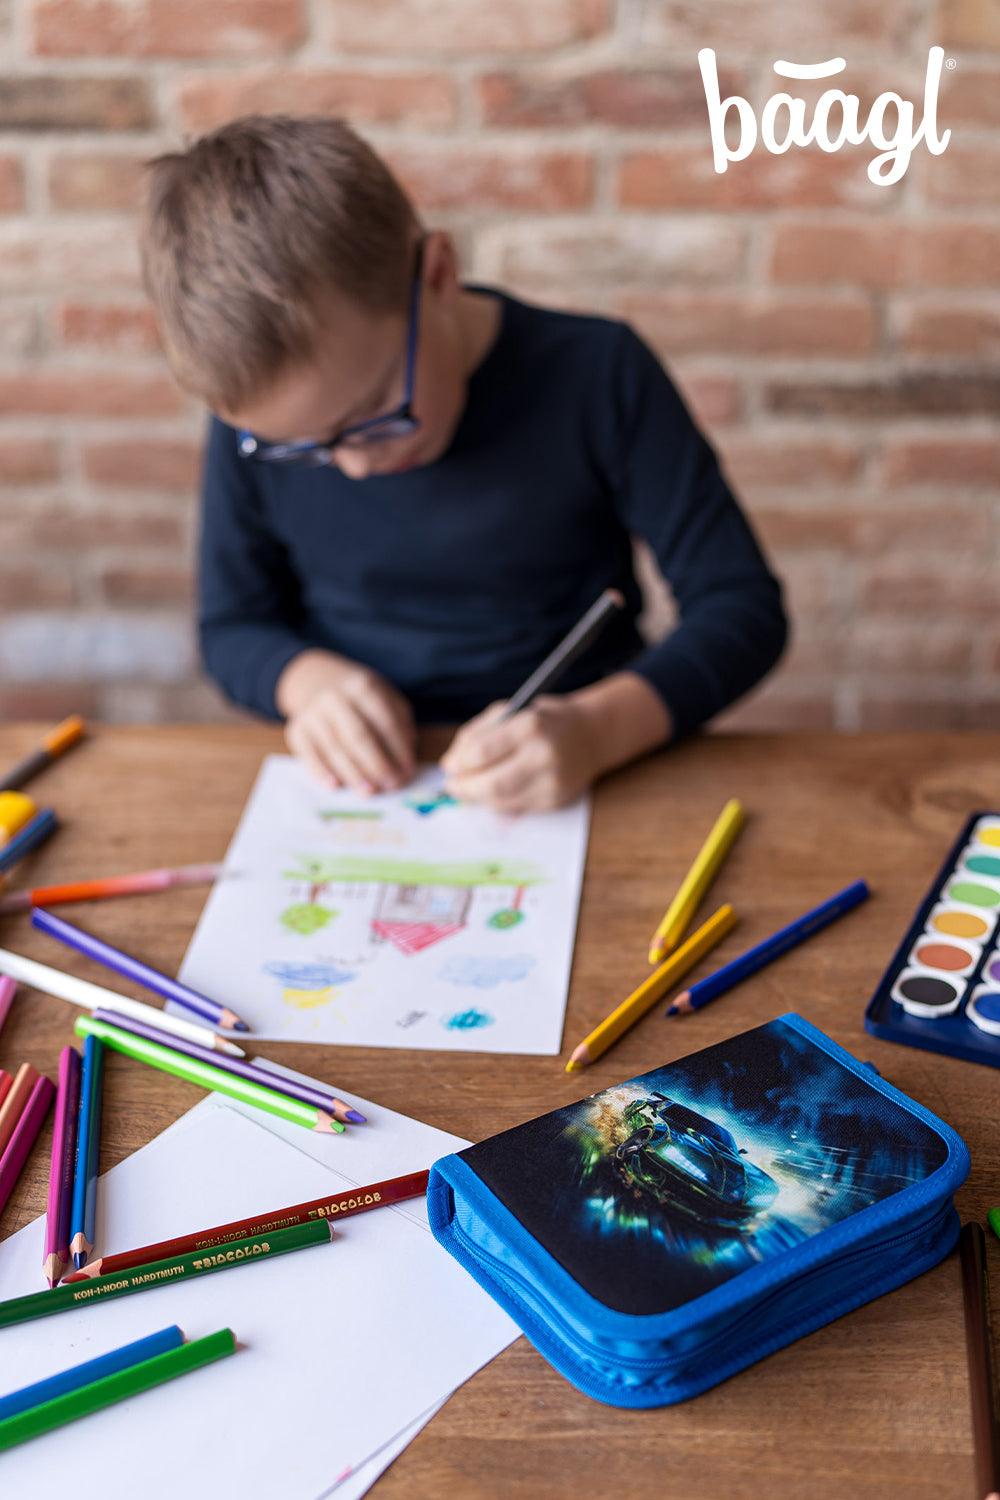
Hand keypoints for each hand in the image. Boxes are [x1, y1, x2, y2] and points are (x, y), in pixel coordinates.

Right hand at [276, 649, 416, 794]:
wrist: (317, 681)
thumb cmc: (359, 697)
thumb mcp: (385, 695)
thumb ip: (399, 722)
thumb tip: (404, 757)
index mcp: (363, 687)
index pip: (385, 722)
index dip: (398, 749)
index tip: (407, 770)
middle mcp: (336, 698)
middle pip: (358, 736)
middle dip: (377, 764)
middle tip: (391, 785)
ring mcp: (313, 714)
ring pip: (335, 749)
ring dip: (354, 774)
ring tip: (370, 791)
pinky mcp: (297, 730)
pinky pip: (309, 755)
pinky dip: (321, 772)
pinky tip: (336, 785)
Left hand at [441, 672, 672, 813]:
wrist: (589, 735)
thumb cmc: (542, 721)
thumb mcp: (509, 713)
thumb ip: (476, 735)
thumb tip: (450, 765)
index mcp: (530, 725)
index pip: (482, 753)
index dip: (460, 764)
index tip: (449, 768)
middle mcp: (544, 754)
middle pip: (492, 784)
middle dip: (465, 789)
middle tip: (453, 787)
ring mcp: (553, 781)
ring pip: (503, 801)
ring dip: (478, 798)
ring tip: (469, 789)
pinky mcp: (557, 800)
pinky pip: (517, 807)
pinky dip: (498, 803)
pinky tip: (493, 792)